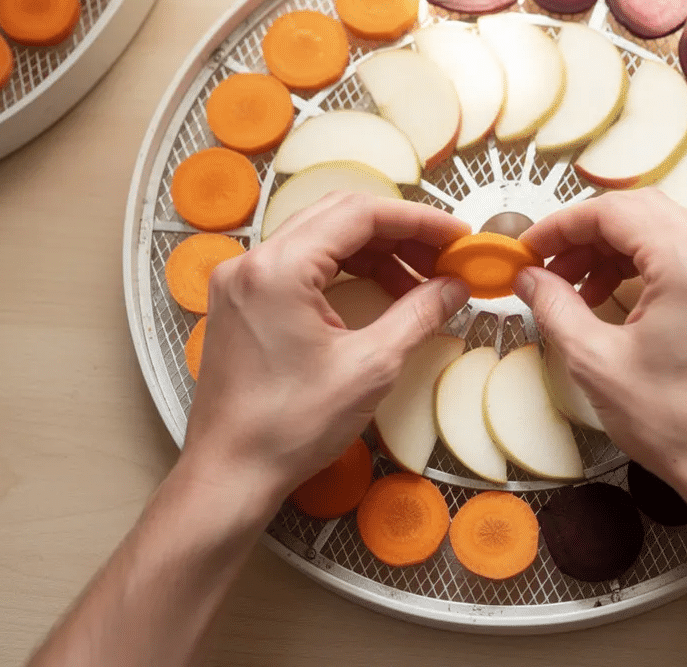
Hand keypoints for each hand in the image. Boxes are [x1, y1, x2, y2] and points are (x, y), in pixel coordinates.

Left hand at [180, 193, 470, 512]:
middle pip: (338, 217)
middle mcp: (252, 262)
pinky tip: (379, 294)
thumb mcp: (370, 367)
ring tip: (419, 282)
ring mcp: (241, 282)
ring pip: (319, 239)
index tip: (456, 237)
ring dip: (373, 252)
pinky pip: (299, 266)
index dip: (417, 219)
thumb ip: (418, 315)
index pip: (359, 213)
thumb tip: (455, 287)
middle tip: (444, 257)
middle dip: (398, 232)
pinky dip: (344, 271)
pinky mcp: (241, 304)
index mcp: (279, 268)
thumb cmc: (290, 427)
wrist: (230, 474)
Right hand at [514, 189, 686, 494]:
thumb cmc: (676, 423)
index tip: (532, 248)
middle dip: (590, 233)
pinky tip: (622, 302)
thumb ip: (556, 307)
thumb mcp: (596, 362)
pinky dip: (652, 268)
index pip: (616, 212)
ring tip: (581, 289)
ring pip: (670, 233)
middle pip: (645, 212)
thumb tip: (528, 279)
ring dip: (619, 251)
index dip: (563, 224)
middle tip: (552, 265)